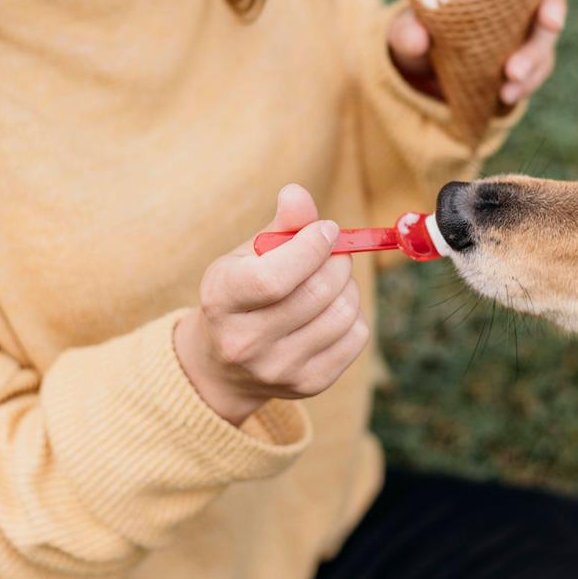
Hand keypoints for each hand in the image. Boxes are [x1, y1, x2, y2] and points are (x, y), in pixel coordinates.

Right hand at [173, 184, 367, 425]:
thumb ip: (280, 225)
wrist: (223, 365)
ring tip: (330, 280)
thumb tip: (298, 193)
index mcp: (220, 300)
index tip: (326, 230)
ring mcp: (278, 370)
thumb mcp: (248, 255)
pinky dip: (354, 314)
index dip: (311, 247)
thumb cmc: (242, 293)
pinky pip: (357, 337)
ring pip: (343, 313)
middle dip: (336, 260)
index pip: (274, 278)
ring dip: (347, 286)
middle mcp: (244, 343)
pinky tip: (331, 309)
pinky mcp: (308, 385)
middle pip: (316, 293)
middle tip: (332, 252)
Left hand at [387, 0, 577, 105]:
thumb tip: (418, 39)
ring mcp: (524, 25)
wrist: (423, 67)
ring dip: (536, 56)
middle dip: (554, 7)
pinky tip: (507, 97)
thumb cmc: (417, 29)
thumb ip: (407, 31)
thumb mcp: (404, 28)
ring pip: (546, 34)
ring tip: (511, 79)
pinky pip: (537, 67)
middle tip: (551, 23)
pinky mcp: (526, 56)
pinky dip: (526, 82)